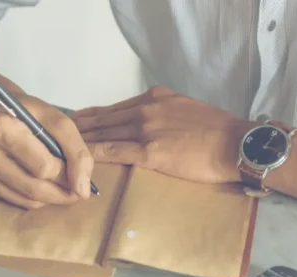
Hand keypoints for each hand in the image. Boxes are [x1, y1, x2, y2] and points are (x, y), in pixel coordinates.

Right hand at [0, 93, 93, 208]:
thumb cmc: (25, 111)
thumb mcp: (55, 119)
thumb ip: (75, 150)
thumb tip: (83, 189)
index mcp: (1, 128)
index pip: (44, 167)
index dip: (69, 174)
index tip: (81, 176)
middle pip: (35, 187)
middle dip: (62, 192)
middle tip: (78, 191)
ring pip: (27, 199)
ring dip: (51, 198)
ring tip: (63, 188)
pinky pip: (16, 200)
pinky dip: (35, 198)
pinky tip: (42, 186)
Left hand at [74, 86, 254, 183]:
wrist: (236, 144)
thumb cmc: (218, 132)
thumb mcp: (187, 110)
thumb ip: (165, 113)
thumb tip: (152, 126)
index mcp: (156, 97)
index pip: (117, 107)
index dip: (95, 115)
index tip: (79, 120)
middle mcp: (146, 108)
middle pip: (105, 118)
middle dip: (81, 127)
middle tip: (60, 133)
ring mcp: (146, 129)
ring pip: (104, 133)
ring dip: (81, 140)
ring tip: (63, 147)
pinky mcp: (149, 151)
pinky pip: (113, 151)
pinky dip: (94, 154)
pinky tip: (81, 159)